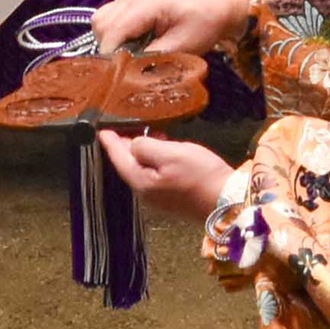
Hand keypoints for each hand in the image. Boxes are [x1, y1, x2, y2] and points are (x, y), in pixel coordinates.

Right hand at [90, 0, 256, 59]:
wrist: (221, 4)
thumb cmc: (207, 20)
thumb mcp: (183, 46)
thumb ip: (153, 59)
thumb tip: (130, 74)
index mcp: (145, 5)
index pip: (112, 31)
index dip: (110, 56)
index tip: (114, 76)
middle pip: (101, 24)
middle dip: (108, 49)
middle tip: (123, 68)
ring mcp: (134, 0)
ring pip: (103, 21)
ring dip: (110, 42)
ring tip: (128, 58)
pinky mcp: (136, 6)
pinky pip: (114, 20)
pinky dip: (117, 36)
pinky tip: (133, 47)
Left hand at [97, 126, 234, 221]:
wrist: (227, 201)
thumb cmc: (200, 175)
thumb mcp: (171, 153)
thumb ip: (146, 147)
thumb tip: (134, 144)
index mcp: (141, 182)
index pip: (119, 159)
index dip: (110, 143)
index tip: (102, 130)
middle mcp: (146, 193)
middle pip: (129, 165)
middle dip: (125, 146)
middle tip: (125, 127)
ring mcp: (159, 198)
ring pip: (142, 170)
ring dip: (143, 151)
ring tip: (149, 134)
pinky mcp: (173, 198)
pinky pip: (155, 175)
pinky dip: (155, 160)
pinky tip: (166, 150)